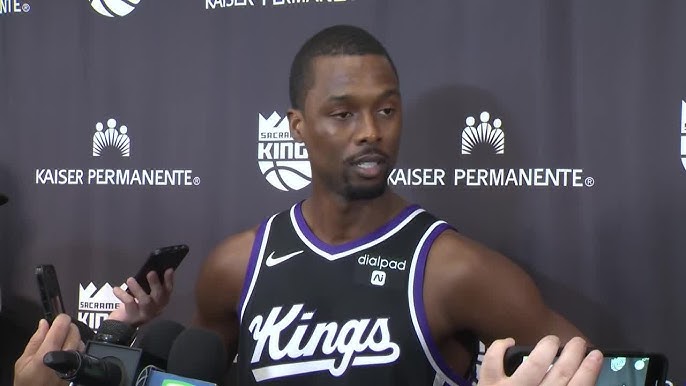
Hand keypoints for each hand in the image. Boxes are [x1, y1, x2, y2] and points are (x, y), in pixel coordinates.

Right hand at [13, 314, 83, 385]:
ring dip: (72, 337)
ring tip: (60, 343)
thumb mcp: (23, 361)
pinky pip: (82, 351)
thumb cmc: (27, 383)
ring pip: (80, 340)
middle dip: (66, 327)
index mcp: (48, 353)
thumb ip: (35, 340)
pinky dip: (76, 347)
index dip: (60, 319)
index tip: (56, 320)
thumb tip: (44, 323)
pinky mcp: (78, 368)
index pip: (62, 325)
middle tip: (56, 332)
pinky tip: (66, 351)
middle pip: (74, 330)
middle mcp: (64, 356)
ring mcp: (73, 363)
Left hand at [109, 268, 173, 326]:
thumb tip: (150, 270)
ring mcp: (145, 314)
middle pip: (159, 296)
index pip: (168, 290)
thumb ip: (148, 286)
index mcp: (160, 302)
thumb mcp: (142, 296)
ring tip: (130, 279)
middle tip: (150, 272)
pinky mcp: (133, 317)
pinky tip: (116, 289)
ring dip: (138, 289)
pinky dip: (122, 295)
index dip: (169, 280)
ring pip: (145, 301)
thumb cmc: (133, 306)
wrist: (119, 326)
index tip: (168, 269)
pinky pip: (129, 304)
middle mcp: (155, 308)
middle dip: (155, 284)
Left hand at [479, 335, 602, 385]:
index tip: (596, 355)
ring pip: (534, 363)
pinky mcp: (487, 384)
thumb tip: (575, 381)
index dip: (589, 370)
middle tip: (578, 342)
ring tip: (552, 340)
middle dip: (573, 354)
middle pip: (560, 373)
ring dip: (546, 347)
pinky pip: (493, 360)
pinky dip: (500, 346)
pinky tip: (510, 342)